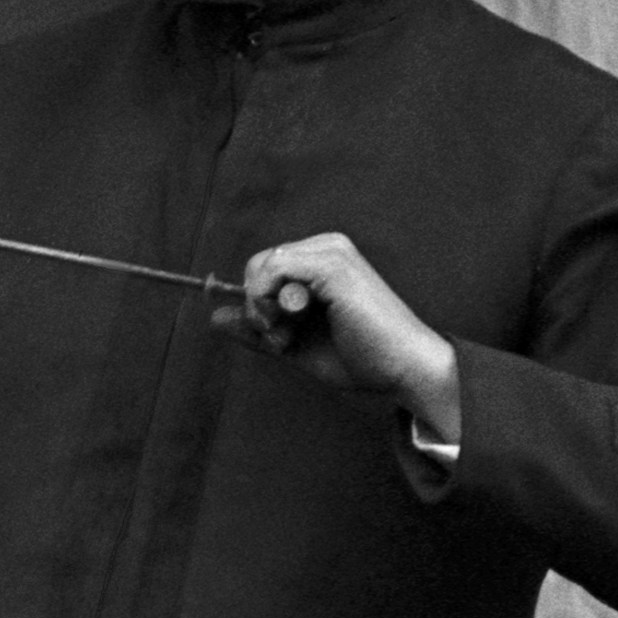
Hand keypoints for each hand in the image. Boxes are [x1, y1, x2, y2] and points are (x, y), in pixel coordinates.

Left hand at [225, 230, 464, 440]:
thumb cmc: (357, 358)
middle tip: (282, 337)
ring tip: (290, 336)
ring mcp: (332, 252)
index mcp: (323, 262)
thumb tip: (215, 317)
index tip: (277, 336)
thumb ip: (257, 330)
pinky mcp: (333, 265)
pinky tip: (291, 326)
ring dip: (263, 310)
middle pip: (257, 264)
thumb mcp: (293, 345)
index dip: (257, 304)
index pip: (263, 268)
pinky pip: (274, 269)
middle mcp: (328, 248)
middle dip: (257, 306)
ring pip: (262, 267)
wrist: (403, 369)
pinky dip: (268, 302)